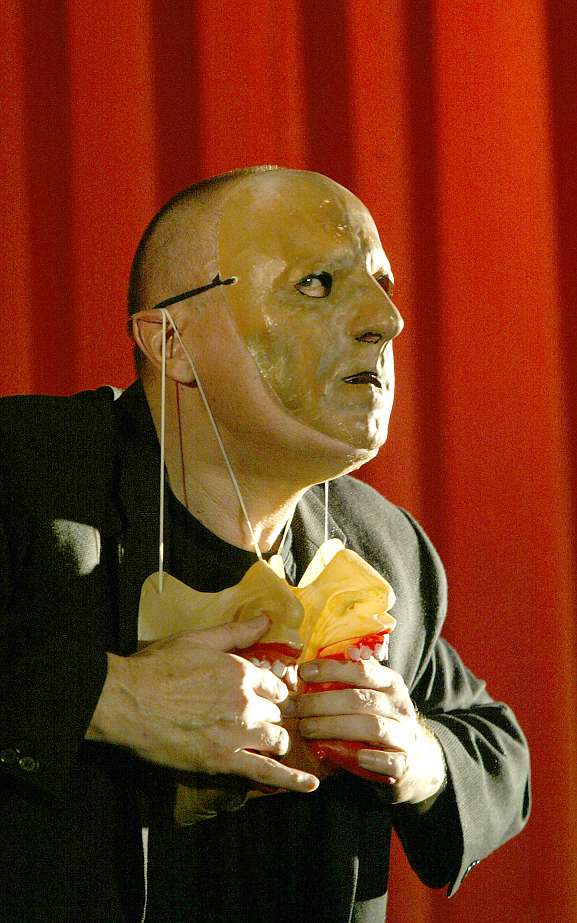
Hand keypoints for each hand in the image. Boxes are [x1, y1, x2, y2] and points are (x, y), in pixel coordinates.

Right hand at [87, 615, 318, 793]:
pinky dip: (291, 782)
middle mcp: (246, 702)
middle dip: (270, 716)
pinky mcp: (223, 761)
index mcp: (242, 672)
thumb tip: (266, 619)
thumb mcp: (198, 640)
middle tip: (258, 721)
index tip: (266, 698)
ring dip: (276, 741)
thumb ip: (236, 632)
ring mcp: (237, 733)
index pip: (275, 686)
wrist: (127, 701)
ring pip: (277, 739)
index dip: (271, 693)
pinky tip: (309, 786)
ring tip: (271, 744)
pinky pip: (267, 773)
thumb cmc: (157, 667)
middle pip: (276, 713)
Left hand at [296, 658, 445, 804]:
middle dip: (322, 702)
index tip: (303, 673)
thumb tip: (302, 673)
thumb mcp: (370, 698)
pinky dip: (374, 759)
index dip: (331, 669)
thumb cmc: (380, 722)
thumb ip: (345, 686)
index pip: (360, 670)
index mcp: (389, 683)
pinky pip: (391, 761)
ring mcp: (404, 735)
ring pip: (372, 727)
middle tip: (294, 708)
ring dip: (335, 727)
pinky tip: (358, 757)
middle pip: (360, 699)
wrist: (417, 760)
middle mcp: (399, 706)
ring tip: (306, 730)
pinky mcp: (405, 763)